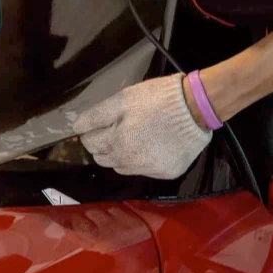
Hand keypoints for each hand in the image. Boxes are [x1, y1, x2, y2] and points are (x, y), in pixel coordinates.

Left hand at [74, 74, 211, 179]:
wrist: (195, 109)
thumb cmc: (156, 99)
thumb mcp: (122, 100)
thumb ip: (96, 116)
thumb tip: (76, 128)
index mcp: (116, 144)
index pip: (90, 143)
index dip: (90, 132)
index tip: (99, 123)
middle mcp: (130, 163)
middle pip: (103, 158)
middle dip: (103, 144)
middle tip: (115, 128)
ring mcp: (149, 170)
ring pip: (122, 167)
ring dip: (121, 154)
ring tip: (133, 136)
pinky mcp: (166, 173)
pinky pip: (145, 170)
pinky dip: (143, 159)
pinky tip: (152, 144)